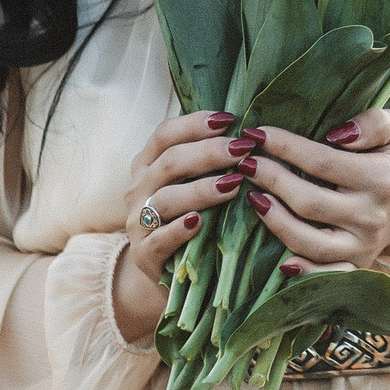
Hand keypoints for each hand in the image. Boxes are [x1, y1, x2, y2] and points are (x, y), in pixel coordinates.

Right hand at [111, 109, 252, 345]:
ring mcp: (138, 222)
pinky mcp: (145, 254)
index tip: (229, 119)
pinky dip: (178, 230)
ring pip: (165, 199)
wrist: (167, 270)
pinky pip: (159, 239)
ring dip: (201, 189)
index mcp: (148, 165)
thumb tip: (251, 132)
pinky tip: (199, 222)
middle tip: (243, 150)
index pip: (164, 135)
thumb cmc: (191, 215)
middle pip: (170, 162)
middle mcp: (138, 189)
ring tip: (233, 184)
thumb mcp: (194, 183)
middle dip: (208, 153)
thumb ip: (210, 160)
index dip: (194, 124)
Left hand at [241, 111, 389, 277]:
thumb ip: (374, 123)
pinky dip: (302, 271)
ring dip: (274, 220)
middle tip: (246, 162)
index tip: (258, 134)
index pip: (322, 161)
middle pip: (309, 202)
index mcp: (381, 178)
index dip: (286, 147)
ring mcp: (362, 246)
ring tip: (253, 197)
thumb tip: (338, 134)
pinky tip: (279, 260)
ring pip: (308, 242)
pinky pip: (324, 274)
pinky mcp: (355, 266)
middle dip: (271, 179)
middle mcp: (371, 216)